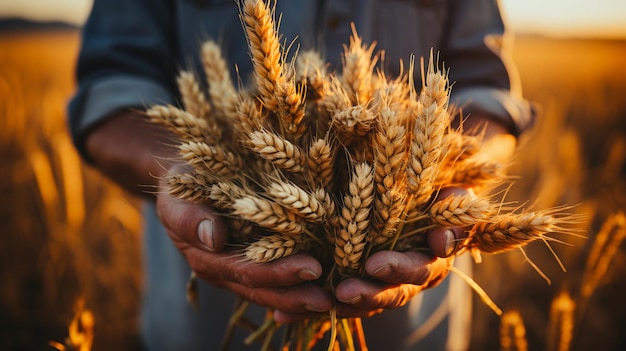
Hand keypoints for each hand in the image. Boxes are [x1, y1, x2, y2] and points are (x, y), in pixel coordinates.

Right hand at [86, 112, 334, 315]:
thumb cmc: (180, 183)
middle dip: (298, 296)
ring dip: (304, 297)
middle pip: (265, 291)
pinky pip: (281, 277)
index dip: (279, 274)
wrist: (184, 177)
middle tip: (331, 298)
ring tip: (337, 299)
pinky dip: (303, 283)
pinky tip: (330, 283)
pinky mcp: (258, 259)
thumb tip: (214, 238)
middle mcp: (227, 271)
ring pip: (275, 292)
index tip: (312, 268)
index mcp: (208, 260)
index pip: (248, 272)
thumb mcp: (176, 195)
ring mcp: (242, 268)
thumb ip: (189, 217)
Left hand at [325, 115, 514, 319]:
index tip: (375, 264)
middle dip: (366, 294)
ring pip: (357, 303)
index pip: (418, 270)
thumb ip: (455, 208)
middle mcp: (403, 279)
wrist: (415, 199)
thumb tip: (444, 235)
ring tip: (313, 303)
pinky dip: (305, 310)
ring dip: (335, 306)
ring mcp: (375, 285)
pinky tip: (281, 315)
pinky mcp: (348, 284)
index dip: (398, 268)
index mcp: (429, 259)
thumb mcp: (449, 194)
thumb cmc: (434, 192)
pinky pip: (329, 301)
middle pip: (387, 294)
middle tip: (343, 291)